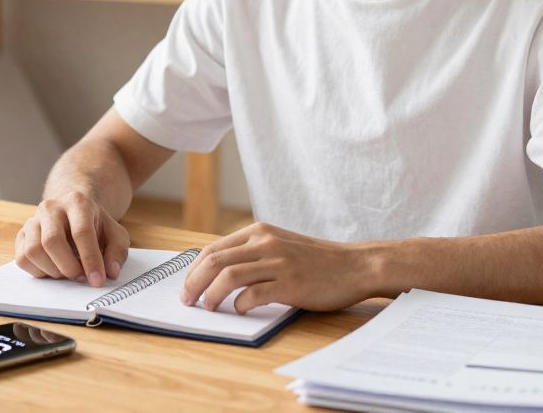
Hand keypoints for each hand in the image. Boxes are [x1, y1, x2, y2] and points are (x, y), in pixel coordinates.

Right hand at [14, 190, 129, 287]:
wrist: (73, 212)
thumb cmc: (95, 225)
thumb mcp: (115, 234)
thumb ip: (117, 252)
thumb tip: (110, 272)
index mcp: (77, 202)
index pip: (81, 232)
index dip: (90, 259)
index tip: (97, 280)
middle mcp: (51, 207)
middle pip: (52, 241)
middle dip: (68, 267)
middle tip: (81, 278)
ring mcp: (33, 220)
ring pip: (33, 250)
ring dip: (52, 270)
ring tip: (68, 271)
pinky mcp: (21, 234)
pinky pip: (22, 258)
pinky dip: (38, 271)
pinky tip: (54, 268)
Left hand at [179, 222, 374, 313]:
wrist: (356, 265)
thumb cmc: (317, 261)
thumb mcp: (281, 245)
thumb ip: (253, 252)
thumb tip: (217, 273)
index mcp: (259, 232)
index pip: (213, 249)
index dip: (193, 270)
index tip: (187, 287)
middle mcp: (266, 242)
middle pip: (215, 261)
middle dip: (194, 283)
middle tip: (187, 301)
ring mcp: (278, 262)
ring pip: (229, 276)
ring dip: (211, 295)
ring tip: (208, 308)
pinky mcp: (291, 283)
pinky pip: (254, 294)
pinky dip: (240, 305)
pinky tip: (240, 310)